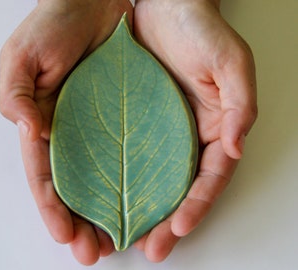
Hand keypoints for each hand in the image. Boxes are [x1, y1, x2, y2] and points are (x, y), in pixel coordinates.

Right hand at [0, 0, 132, 264]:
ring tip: (121, 240)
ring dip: (110, 210)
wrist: (95, 4)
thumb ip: (15, 94)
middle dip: (83, 222)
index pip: (46, 175)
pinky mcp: (128, 117)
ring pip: (105, 178)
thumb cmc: (54, 26)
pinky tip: (143, 201)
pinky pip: (132, 153)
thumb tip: (29, 131)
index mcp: (44, 125)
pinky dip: (135, 180)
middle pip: (77, 187)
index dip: (53, 207)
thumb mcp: (22, 56)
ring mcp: (101, 128)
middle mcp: (73, 134)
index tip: (67, 235)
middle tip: (95, 252)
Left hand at [134, 0, 256, 261]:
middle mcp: (185, 137)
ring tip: (120, 237)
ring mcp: (158, 132)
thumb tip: (235, 147)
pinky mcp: (133, 122)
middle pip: (179, 188)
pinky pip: (125, 156)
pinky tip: (105, 199)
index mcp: (213, 128)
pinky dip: (118, 182)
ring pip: (151, 180)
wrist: (163, 6)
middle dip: (166, 222)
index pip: (209, 177)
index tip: (177, 229)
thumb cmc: (199, 31)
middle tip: (149, 249)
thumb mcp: (229, 62)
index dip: (197, 204)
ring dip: (140, 211)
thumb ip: (239, 105)